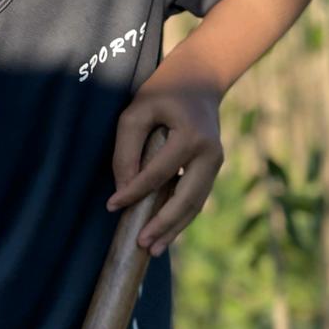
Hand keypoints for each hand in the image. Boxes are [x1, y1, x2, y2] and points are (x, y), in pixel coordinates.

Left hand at [107, 69, 224, 255]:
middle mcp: (210, 153)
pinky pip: (197, 197)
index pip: (159, 173)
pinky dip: (181, 215)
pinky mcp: (212, 168)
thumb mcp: (137, 110)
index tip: (112, 206)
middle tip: (142, 244)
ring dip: (175, 227)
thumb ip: (127, 148)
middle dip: (164, 223)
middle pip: (187, 198)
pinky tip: (165, 232)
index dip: (134, 192)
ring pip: (196, 204)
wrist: (198, 79)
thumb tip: (124, 187)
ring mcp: (216, 162)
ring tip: (154, 248)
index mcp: (192, 136)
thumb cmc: (161, 92)